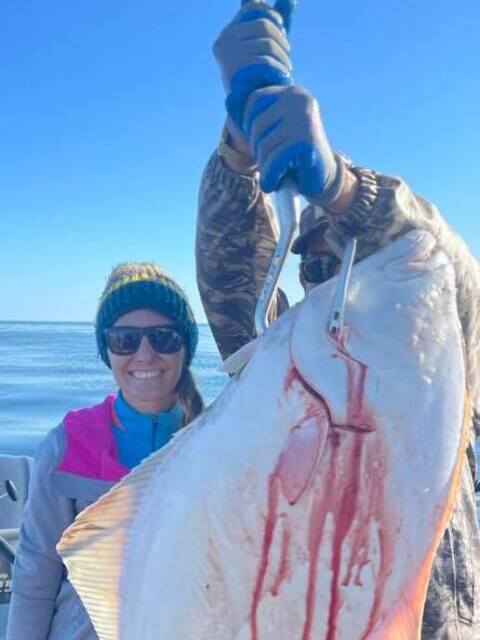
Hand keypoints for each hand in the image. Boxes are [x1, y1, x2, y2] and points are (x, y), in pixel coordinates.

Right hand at [213, 1, 295, 140]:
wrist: (249, 112)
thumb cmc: (261, 80)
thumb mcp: (266, 48)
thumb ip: (274, 24)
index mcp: (229, 33)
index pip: (254, 7)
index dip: (273, 16)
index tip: (281, 32)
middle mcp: (224, 40)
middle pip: (265, 24)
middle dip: (282, 40)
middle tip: (288, 56)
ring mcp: (227, 53)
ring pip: (267, 43)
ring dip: (283, 58)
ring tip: (286, 71)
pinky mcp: (234, 68)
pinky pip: (266, 60)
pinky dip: (278, 69)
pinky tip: (281, 79)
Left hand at [243, 85, 340, 199]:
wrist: (324, 178)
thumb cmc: (295, 153)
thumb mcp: (275, 130)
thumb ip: (255, 116)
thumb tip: (229, 101)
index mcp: (292, 93)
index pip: (255, 99)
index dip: (248, 123)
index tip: (258, 141)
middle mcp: (300, 100)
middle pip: (257, 125)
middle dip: (257, 148)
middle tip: (269, 162)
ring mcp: (304, 120)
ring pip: (264, 144)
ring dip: (264, 165)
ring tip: (274, 173)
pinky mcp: (306, 142)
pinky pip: (275, 160)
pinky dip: (270, 176)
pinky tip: (274, 183)